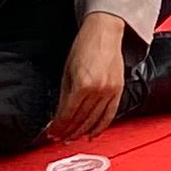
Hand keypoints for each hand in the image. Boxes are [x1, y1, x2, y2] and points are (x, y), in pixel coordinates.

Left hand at [44, 13, 129, 139]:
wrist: (105, 32)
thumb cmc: (84, 46)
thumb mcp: (67, 72)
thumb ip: (64, 96)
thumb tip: (59, 116)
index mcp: (82, 84)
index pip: (67, 115)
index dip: (58, 127)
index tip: (52, 133)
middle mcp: (98, 90)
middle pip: (81, 120)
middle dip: (68, 131)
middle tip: (60, 138)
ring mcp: (110, 91)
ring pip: (94, 120)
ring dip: (82, 132)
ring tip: (73, 138)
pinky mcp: (118, 90)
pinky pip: (110, 114)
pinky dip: (101, 126)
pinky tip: (92, 134)